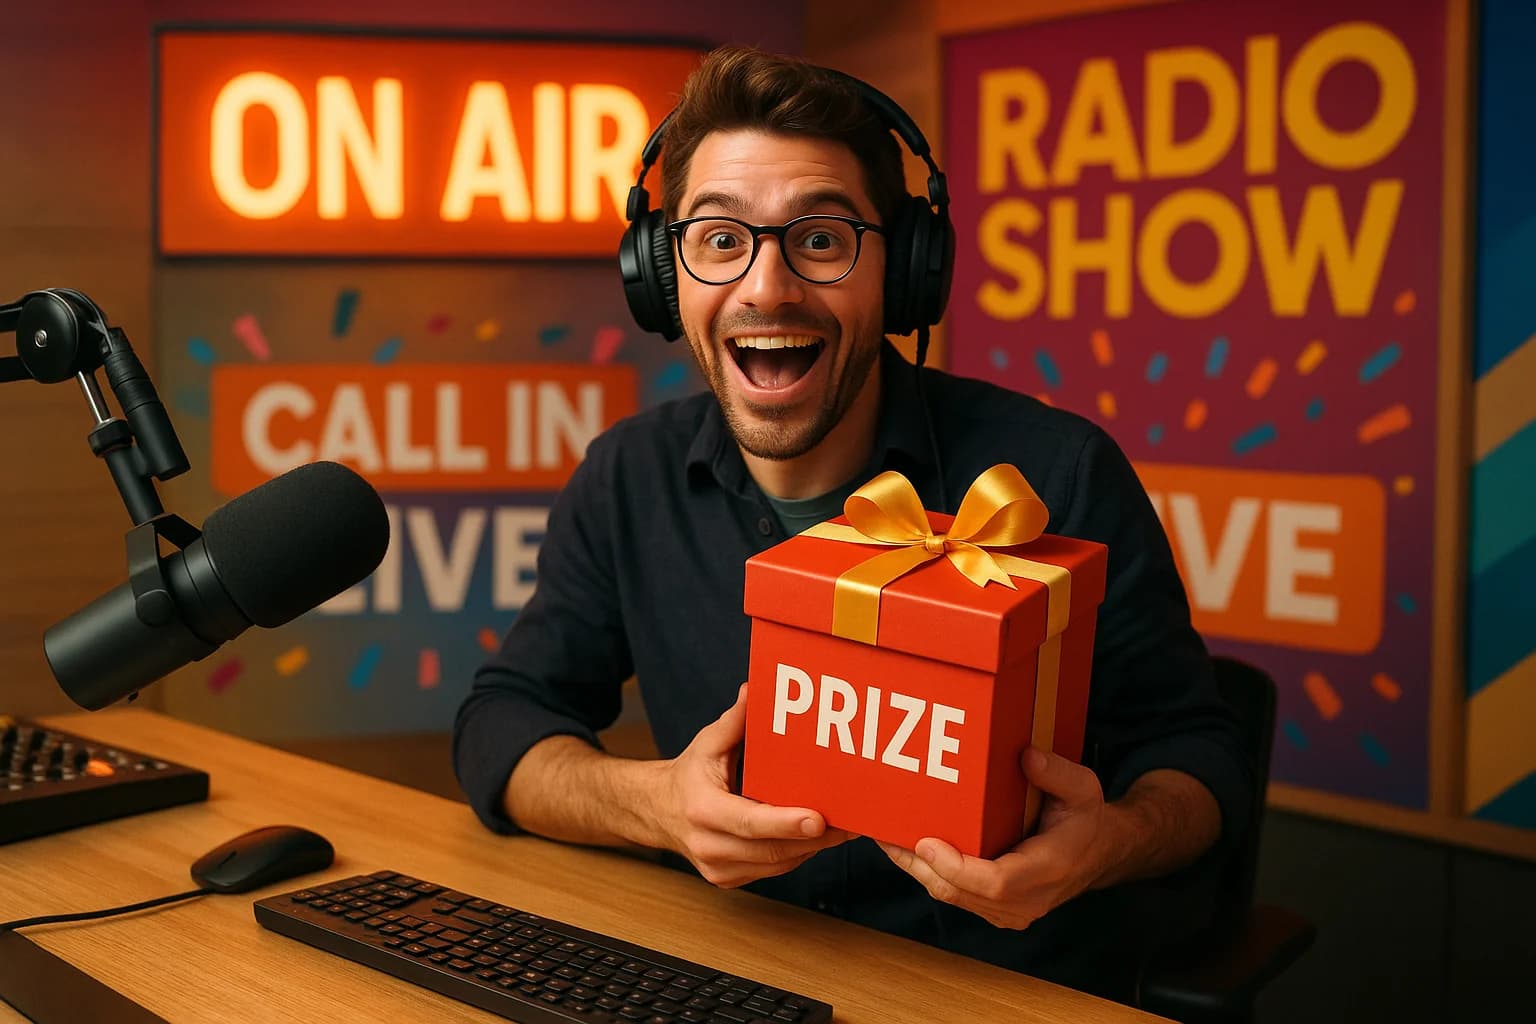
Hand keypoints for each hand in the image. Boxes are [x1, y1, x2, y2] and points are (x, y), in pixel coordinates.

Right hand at [655, 684, 853, 888]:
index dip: (785, 823)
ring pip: (776, 864)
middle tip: (850, 822)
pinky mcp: (727, 879)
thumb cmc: (689, 774)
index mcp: (702, 809)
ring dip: (811, 849)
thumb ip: (735, 720)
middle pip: (771, 849)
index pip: (749, 821)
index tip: (818, 819)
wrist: (657, 811)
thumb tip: (754, 689)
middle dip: (814, 839)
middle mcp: (708, 844)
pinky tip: (816, 838)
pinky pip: (771, 870)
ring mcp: (717, 868)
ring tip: (843, 829)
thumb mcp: (707, 743)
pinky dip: (796, 855)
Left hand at [877, 746, 1114, 929]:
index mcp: (1049, 868)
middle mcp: (1028, 899)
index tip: (926, 844)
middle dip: (920, 866)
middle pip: (962, 892)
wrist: (1098, 853)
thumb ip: (1057, 773)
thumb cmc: (1085, 819)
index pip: (996, 883)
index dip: (957, 867)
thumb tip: (1026, 756)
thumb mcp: (1083, 789)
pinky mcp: (997, 909)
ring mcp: (1011, 911)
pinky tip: (907, 849)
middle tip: (887, 835)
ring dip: (917, 870)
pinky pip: (956, 895)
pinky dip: (929, 873)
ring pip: (953, 897)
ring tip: (886, 838)